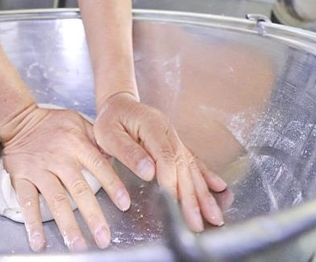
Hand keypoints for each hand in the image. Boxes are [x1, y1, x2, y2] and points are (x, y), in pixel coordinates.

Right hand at [1, 105, 130, 252]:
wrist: (19, 120)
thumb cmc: (53, 123)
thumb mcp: (78, 121)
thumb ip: (97, 137)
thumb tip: (118, 154)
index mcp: (76, 143)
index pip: (99, 166)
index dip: (113, 185)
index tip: (124, 205)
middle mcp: (60, 158)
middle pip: (79, 188)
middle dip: (92, 215)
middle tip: (103, 238)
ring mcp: (40, 168)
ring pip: (55, 199)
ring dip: (67, 224)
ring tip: (77, 245)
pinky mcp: (21, 176)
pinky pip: (27, 201)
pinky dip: (32, 223)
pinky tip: (39, 242)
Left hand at [93, 92, 227, 231]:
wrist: (118, 104)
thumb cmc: (110, 120)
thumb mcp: (108, 133)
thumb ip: (128, 152)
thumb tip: (149, 171)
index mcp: (151, 125)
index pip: (165, 156)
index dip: (170, 180)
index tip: (171, 202)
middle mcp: (167, 131)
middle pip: (183, 165)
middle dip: (192, 196)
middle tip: (197, 223)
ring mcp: (174, 137)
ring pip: (192, 166)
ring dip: (203, 192)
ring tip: (214, 216)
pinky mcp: (175, 144)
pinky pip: (193, 160)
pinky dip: (206, 175)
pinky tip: (218, 188)